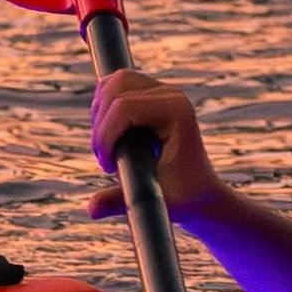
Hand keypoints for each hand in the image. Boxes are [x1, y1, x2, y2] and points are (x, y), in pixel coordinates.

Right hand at [89, 69, 228, 226]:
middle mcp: (172, 95)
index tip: (107, 167)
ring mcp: (163, 91)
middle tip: (106, 158)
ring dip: (100, 113)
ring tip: (108, 147)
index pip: (123, 107)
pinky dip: (104, 105)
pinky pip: (116, 85)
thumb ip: (118, 201)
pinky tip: (109, 133)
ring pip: (113, 82)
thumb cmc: (183, 198)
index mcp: (177, 111)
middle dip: (101, 124)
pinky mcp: (152, 94)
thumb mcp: (152, 199)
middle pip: (115, 88)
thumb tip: (91, 208)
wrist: (201, 193)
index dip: (105, 135)